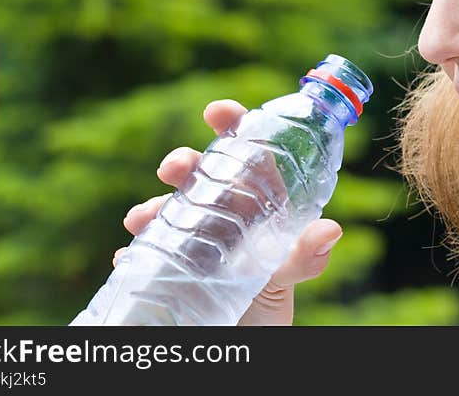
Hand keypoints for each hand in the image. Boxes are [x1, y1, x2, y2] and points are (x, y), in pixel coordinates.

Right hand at [114, 99, 342, 325]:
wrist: (238, 346)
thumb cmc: (266, 308)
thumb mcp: (284, 278)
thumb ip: (304, 257)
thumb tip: (330, 230)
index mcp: (256, 204)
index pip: (247, 153)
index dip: (233, 125)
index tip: (217, 112)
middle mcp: (222, 214)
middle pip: (201, 174)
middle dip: (183, 163)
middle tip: (173, 168)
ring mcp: (191, 237)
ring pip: (167, 207)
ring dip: (150, 205)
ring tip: (141, 218)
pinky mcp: (167, 264)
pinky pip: (145, 248)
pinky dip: (134, 247)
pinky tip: (128, 251)